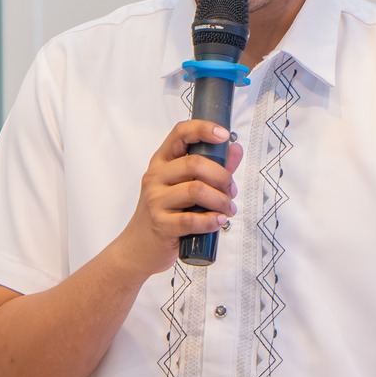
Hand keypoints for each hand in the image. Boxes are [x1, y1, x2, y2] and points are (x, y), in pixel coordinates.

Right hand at [110, 120, 244, 277]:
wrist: (139, 248)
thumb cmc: (167, 214)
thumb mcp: (185, 187)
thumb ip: (212, 168)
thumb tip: (235, 149)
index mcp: (162, 161)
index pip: (180, 133)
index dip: (203, 129)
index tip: (224, 135)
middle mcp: (155, 176)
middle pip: (194, 164)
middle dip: (222, 177)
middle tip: (232, 191)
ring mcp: (155, 200)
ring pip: (196, 190)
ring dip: (221, 200)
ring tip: (228, 209)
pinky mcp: (161, 224)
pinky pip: (192, 219)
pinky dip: (211, 221)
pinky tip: (219, 221)